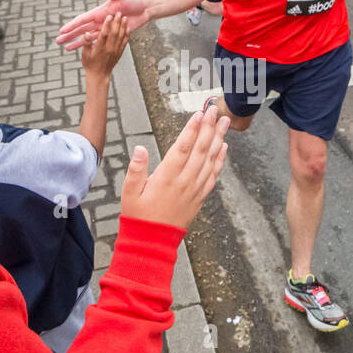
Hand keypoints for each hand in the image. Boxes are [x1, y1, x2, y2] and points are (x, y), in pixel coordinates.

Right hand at [56, 0, 147, 50]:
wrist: (144, 8)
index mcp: (99, 12)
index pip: (82, 20)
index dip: (71, 26)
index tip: (62, 31)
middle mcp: (100, 21)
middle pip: (81, 30)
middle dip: (69, 36)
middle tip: (58, 41)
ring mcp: (105, 29)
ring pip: (88, 38)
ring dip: (76, 43)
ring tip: (66, 48)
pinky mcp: (113, 35)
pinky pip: (99, 42)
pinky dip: (91, 46)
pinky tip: (83, 50)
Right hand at [79, 13, 129, 76]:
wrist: (99, 76)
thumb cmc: (90, 64)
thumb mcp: (85, 54)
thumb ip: (86, 43)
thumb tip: (86, 33)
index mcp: (100, 48)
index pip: (104, 34)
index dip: (107, 24)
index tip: (109, 16)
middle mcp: (109, 49)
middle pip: (115, 33)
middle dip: (117, 22)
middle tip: (119, 13)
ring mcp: (116, 51)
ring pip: (121, 37)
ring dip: (124, 26)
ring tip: (125, 18)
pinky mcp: (120, 53)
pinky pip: (124, 43)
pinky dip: (127, 35)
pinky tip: (128, 28)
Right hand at [120, 106, 230, 229]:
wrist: (152, 242)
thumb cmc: (138, 215)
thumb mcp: (129, 192)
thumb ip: (136, 170)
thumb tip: (140, 148)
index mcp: (166, 177)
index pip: (182, 148)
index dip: (192, 129)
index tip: (199, 114)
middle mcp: (184, 181)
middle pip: (200, 150)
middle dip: (208, 127)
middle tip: (214, 110)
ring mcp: (194, 190)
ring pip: (210, 160)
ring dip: (218, 139)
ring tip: (224, 123)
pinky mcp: (199, 197)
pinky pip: (213, 176)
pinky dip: (220, 160)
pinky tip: (224, 148)